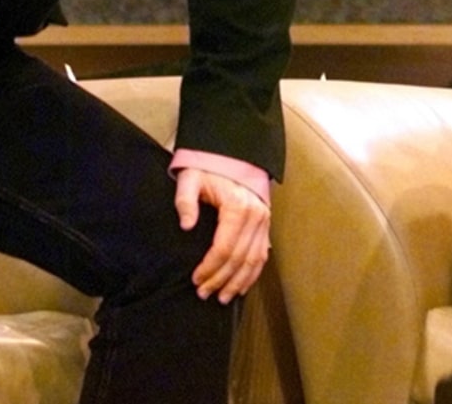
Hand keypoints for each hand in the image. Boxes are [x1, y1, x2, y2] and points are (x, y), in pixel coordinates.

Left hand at [174, 167, 270, 303]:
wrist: (231, 153)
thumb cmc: (206, 167)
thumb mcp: (190, 178)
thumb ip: (185, 201)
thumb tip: (186, 225)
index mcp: (237, 206)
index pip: (224, 247)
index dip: (210, 268)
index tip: (196, 280)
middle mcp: (255, 215)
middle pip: (239, 258)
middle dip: (221, 280)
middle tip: (204, 294)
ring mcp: (263, 220)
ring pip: (254, 260)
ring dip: (238, 282)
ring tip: (222, 298)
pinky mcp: (265, 223)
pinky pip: (262, 254)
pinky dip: (253, 273)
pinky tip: (241, 286)